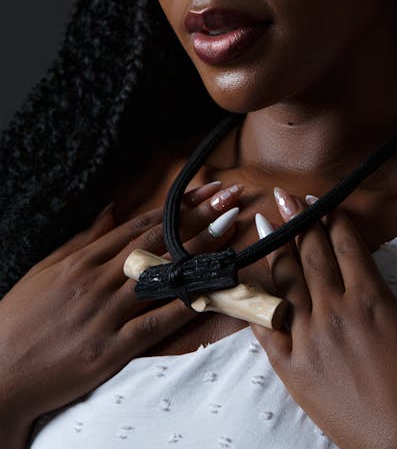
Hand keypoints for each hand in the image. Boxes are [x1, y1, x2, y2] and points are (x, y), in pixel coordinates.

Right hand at [0, 180, 241, 432]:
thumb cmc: (20, 318)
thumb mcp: (47, 268)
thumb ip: (84, 239)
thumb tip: (113, 209)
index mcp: (84, 260)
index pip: (141, 225)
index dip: (178, 206)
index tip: (206, 190)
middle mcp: (97, 281)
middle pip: (158, 242)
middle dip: (199, 217)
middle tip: (230, 197)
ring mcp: (104, 315)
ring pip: (162, 277)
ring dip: (201, 254)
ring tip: (232, 234)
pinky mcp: (108, 350)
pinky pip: (153, 326)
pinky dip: (184, 309)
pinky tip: (211, 294)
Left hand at [251, 189, 396, 448]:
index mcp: (371, 298)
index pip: (346, 246)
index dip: (333, 219)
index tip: (322, 201)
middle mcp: (334, 311)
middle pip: (311, 254)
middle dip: (299, 220)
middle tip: (284, 195)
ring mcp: (308, 338)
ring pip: (286, 282)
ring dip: (274, 248)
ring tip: (262, 221)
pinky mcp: (292, 368)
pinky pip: (265, 328)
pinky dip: (255, 302)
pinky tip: (247, 282)